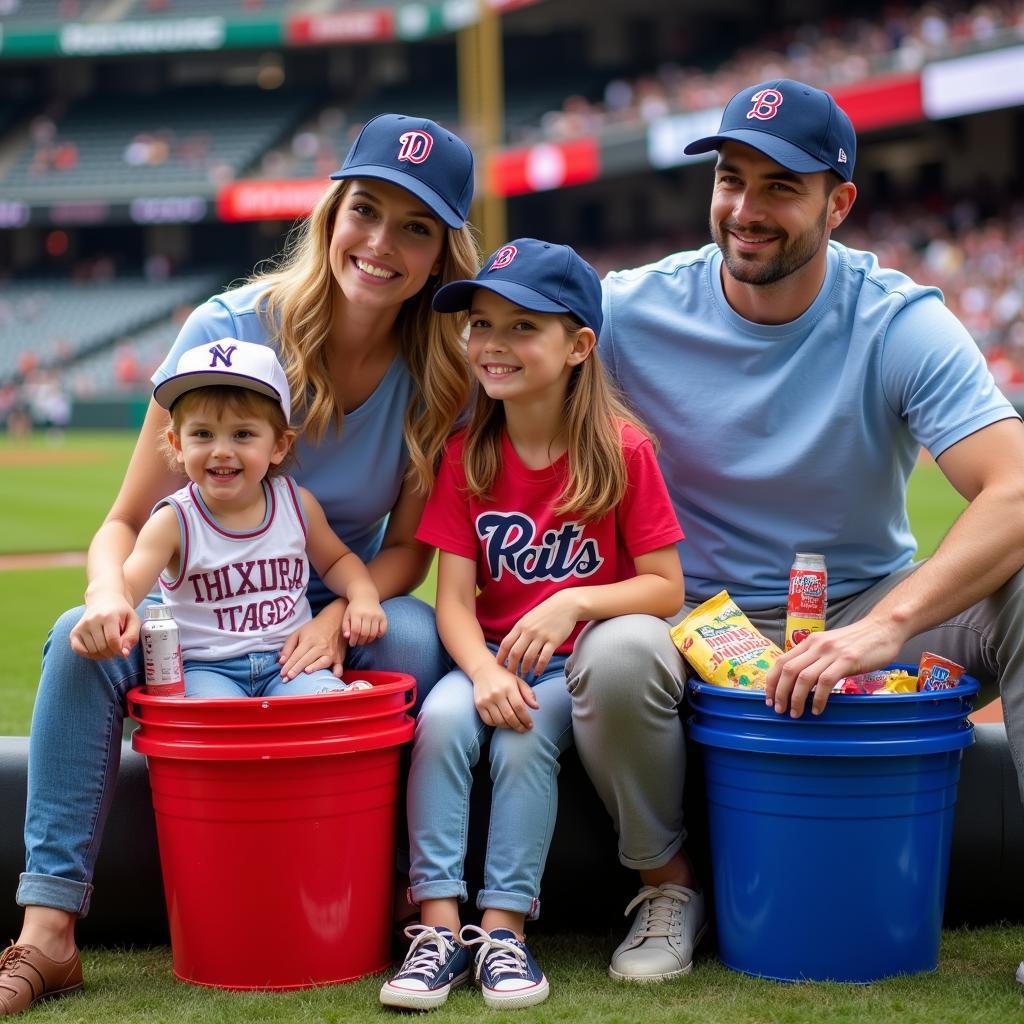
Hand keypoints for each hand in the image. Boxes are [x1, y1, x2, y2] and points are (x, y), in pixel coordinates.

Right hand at [69, 589, 139, 659]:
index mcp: (108, 616)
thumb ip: (132, 637)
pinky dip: (89, 654)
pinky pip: (79, 651)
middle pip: (102, 648)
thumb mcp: (133, 621)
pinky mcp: (74, 632)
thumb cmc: (121, 613)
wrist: (104, 601)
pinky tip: (97, 648)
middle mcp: (92, 620)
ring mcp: (81, 626)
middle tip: (116, 646)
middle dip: (112, 652)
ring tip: (108, 645)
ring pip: (92, 651)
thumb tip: (124, 653)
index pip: (113, 641)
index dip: (119, 650)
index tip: (123, 650)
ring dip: (102, 654)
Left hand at [279, 600, 346, 680]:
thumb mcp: (298, 633)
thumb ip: (288, 646)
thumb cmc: (314, 628)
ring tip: (306, 673)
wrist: (335, 621)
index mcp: (309, 640)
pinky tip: (334, 675)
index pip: (297, 655)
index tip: (282, 674)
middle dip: (296, 669)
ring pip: (322, 662)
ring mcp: (331, 652)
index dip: (289, 665)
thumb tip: (281, 661)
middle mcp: (321, 646)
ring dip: (315, 668)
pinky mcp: (339, 657)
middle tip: (287, 679)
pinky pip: (339, 665)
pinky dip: (338, 671)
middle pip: (307, 660)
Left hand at [343, 598, 387, 645]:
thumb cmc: (354, 609)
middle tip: (358, 643)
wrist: (366, 597)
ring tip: (364, 641)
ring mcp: (376, 615)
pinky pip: (383, 630)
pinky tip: (374, 636)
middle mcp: (367, 614)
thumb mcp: (347, 616)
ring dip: (369, 640)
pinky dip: (379, 635)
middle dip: (360, 641)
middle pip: (365, 633)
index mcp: (356, 614)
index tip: (352, 643)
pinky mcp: (383, 616)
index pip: (355, 630)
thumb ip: (345, 627)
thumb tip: (347, 637)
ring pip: (373, 633)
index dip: (353, 639)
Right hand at [472, 661, 539, 732]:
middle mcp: (497, 694)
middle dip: (519, 726)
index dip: (526, 719)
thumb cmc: (504, 677)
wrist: (483, 670)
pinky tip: (503, 723)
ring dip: (509, 727)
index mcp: (509, 687)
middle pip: (510, 716)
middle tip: (524, 730)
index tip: (530, 725)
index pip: (519, 707)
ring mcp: (486, 700)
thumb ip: (528, 694)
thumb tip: (536, 707)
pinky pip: (489, 721)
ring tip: (515, 726)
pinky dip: (497, 725)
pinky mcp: (479, 705)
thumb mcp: (518, 681)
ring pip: (499, 721)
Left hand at [496, 592, 576, 679]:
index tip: (498, 666)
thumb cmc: (546, 612)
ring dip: (525, 668)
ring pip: (529, 657)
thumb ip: (520, 631)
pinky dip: (539, 667)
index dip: (500, 656)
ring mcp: (541, 636)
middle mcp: (529, 631)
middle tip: (510, 675)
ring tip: (524, 675)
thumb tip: (512, 647)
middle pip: (515, 653)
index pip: (506, 644)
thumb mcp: (529, 618)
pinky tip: (537, 672)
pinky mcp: (554, 641)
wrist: (566, 605)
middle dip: (511, 666)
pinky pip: (544, 658)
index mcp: (521, 626)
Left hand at [764, 616, 904, 716]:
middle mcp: (816, 645)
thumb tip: (800, 682)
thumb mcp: (830, 647)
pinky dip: (818, 698)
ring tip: (796, 713)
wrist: (883, 628)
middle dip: (779, 693)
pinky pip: (826, 681)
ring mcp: (831, 652)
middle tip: (779, 709)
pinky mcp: (847, 660)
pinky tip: (818, 709)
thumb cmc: (858, 642)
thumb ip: (815, 659)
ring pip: (803, 677)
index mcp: (809, 642)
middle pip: (788, 670)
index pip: (781, 661)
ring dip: (796, 699)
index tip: (769, 697)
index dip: (772, 681)